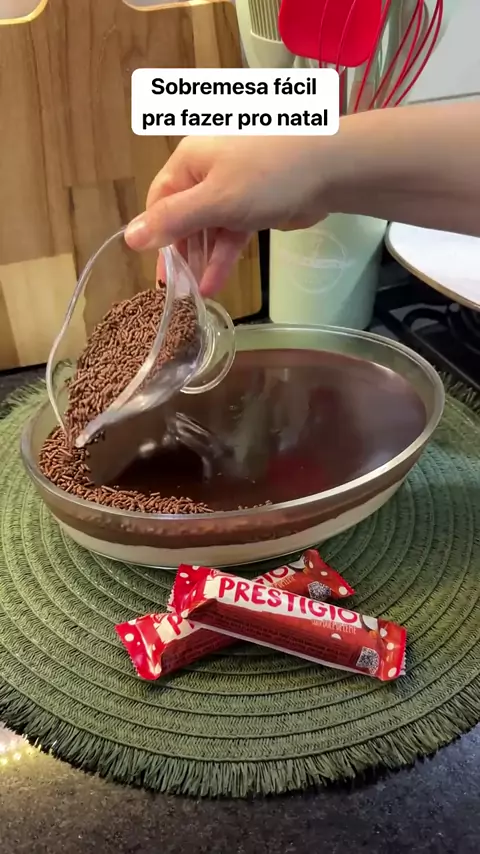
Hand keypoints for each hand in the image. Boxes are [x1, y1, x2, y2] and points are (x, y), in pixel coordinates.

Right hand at [125, 136, 331, 294]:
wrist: (329, 168)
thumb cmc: (266, 178)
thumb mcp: (213, 201)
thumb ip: (172, 221)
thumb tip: (129, 238)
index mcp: (190, 160)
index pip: (160, 200)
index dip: (156, 234)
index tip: (156, 267)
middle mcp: (207, 170)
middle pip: (183, 216)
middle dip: (180, 253)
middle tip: (173, 289)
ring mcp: (233, 187)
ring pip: (208, 229)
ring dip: (202, 261)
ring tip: (195, 295)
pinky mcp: (255, 204)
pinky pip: (231, 232)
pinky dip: (223, 256)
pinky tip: (215, 283)